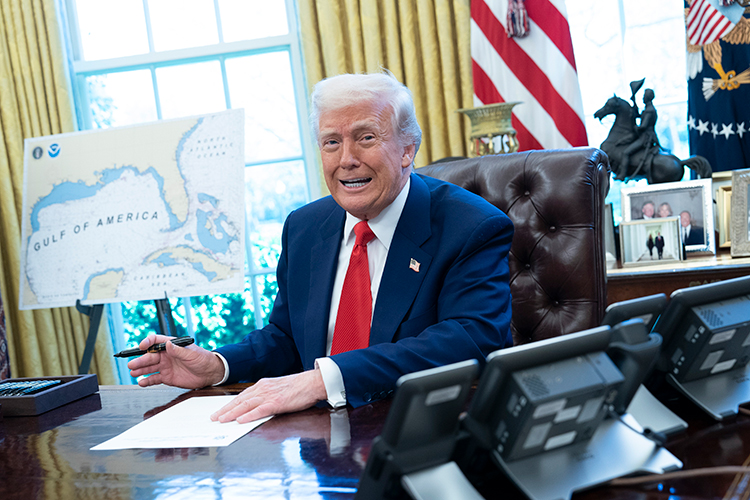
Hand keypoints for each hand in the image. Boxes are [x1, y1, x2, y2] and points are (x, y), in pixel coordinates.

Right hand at [127, 333, 224, 388]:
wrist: (210, 373)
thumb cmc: (203, 359)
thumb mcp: (192, 353)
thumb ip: (179, 350)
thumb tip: (168, 344)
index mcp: (172, 346)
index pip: (156, 341)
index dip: (147, 342)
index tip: (142, 346)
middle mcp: (166, 355)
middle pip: (150, 356)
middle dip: (140, 360)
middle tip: (132, 364)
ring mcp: (166, 366)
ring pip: (150, 367)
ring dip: (141, 370)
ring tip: (133, 373)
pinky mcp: (167, 377)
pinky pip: (154, 378)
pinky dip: (147, 380)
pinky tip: (141, 382)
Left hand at [211, 369, 327, 423]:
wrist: (313, 382)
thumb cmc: (299, 387)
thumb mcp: (279, 389)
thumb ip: (267, 396)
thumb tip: (258, 407)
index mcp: (263, 385)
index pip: (242, 396)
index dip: (230, 404)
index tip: (220, 410)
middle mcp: (263, 388)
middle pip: (240, 400)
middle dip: (225, 409)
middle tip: (213, 417)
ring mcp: (269, 395)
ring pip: (246, 405)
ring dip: (231, 413)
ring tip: (221, 420)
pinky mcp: (277, 402)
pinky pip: (260, 410)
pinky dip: (249, 415)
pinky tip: (240, 420)